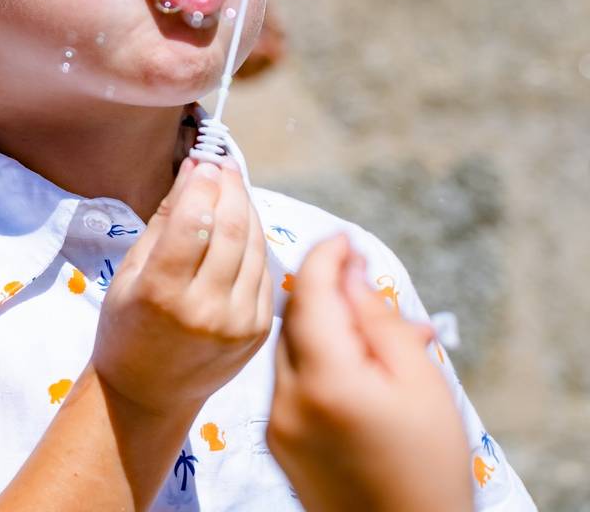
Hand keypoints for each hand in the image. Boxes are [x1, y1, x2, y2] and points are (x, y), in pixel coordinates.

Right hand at [90, 157, 273, 415]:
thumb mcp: (129, 272)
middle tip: (222, 165)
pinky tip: (241, 225)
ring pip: (255, 245)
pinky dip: (254, 240)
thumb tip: (194, 170)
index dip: (202, 184)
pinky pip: (263, 270)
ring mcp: (238, 323)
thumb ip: (165, 220)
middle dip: (230, 187)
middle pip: (232, 229)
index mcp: (162, 294)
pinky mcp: (259, 330)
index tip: (203, 162)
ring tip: (231, 189)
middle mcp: (205, 309)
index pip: (194, 222)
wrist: (148, 392)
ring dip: (246, 208)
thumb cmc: (128, 327)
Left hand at [267, 235, 472, 511]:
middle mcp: (287, 398)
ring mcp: (275, 421)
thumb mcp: (420, 383)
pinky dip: (311, 359)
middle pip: (293, 319)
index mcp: (326, 380)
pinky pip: (286, 381)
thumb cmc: (428, 465)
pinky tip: (348, 362)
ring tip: (364, 324)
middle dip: (321, 289)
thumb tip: (350, 273)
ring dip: (318, 324)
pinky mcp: (276, 439)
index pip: (309, 294)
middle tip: (357, 275)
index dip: (325, 257)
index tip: (344, 238)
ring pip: (287, 348)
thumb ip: (379, 321)